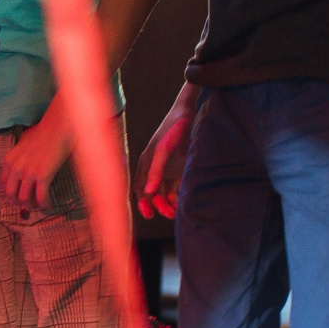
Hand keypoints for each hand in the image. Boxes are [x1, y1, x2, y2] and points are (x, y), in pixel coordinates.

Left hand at [0, 116, 70, 209]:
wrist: (58, 127)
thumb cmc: (44, 132)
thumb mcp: (23, 142)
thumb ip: (20, 154)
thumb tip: (23, 158)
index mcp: (9, 160)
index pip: (4, 184)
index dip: (11, 192)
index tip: (18, 196)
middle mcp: (16, 168)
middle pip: (11, 194)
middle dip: (19, 202)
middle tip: (28, 204)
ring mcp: (28, 173)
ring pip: (25, 198)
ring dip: (32, 205)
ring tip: (39, 206)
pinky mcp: (42, 176)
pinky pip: (41, 197)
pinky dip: (44, 204)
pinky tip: (48, 206)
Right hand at [134, 103, 191, 220]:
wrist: (188, 113)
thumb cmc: (173, 129)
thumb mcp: (163, 150)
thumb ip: (156, 171)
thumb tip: (148, 191)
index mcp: (145, 164)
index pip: (139, 188)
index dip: (143, 202)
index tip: (149, 215)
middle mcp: (154, 168)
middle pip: (152, 193)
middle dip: (158, 205)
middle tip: (168, 214)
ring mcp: (168, 168)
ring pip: (164, 191)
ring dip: (168, 203)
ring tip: (176, 211)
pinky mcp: (180, 167)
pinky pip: (177, 186)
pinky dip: (178, 195)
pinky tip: (184, 202)